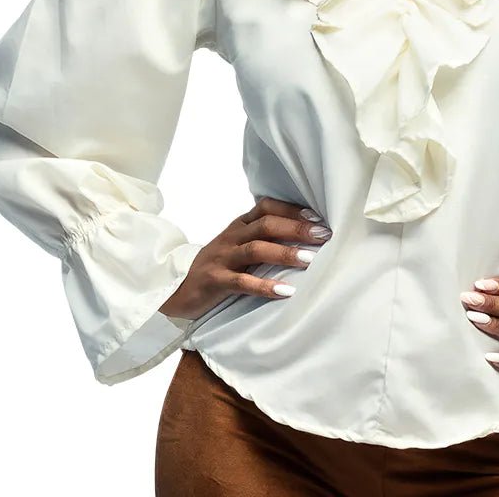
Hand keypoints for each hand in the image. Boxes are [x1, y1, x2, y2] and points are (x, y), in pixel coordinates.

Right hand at [159, 197, 331, 319]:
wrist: (176, 289)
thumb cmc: (217, 267)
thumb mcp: (238, 247)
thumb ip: (263, 239)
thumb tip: (304, 237)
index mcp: (239, 225)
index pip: (266, 207)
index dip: (292, 210)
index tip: (317, 217)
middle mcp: (231, 237)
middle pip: (266, 225)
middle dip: (296, 228)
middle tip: (322, 235)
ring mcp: (222, 258)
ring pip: (256, 249)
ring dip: (284, 253)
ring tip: (309, 259)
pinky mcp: (215, 281)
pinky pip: (242, 282)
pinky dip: (265, 286)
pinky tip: (285, 291)